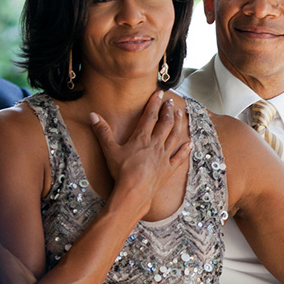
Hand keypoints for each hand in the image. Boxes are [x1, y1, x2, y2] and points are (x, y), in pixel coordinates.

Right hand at [89, 90, 190, 213]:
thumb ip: (102, 132)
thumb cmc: (121, 171)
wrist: (134, 191)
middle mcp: (156, 144)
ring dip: (178, 124)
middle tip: (170, 102)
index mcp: (142, 138)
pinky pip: (179, 157)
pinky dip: (185, 150)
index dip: (154, 103)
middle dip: (168, 111)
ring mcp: (164, 156)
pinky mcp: (169, 169)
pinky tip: (190, 143)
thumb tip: (93, 115)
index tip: (159, 93)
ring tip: (180, 114)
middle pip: (165, 124)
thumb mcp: (109, 150)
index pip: (149, 116)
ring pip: (174, 136)